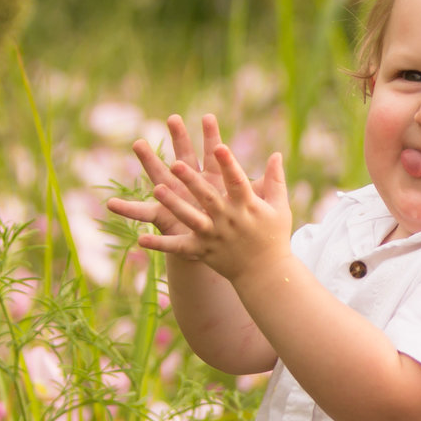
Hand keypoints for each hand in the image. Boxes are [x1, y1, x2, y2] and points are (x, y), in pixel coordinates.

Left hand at [121, 116, 294, 281]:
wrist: (267, 274)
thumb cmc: (275, 236)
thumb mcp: (279, 208)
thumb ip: (275, 180)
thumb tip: (277, 154)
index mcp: (248, 206)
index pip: (237, 181)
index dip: (229, 164)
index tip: (220, 146)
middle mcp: (229, 220)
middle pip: (208, 197)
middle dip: (192, 180)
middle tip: (175, 163)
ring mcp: (214, 236)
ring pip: (191, 218)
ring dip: (174, 204)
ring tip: (156, 189)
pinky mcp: (203, 250)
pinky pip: (179, 248)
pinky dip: (161, 245)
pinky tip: (141, 238)